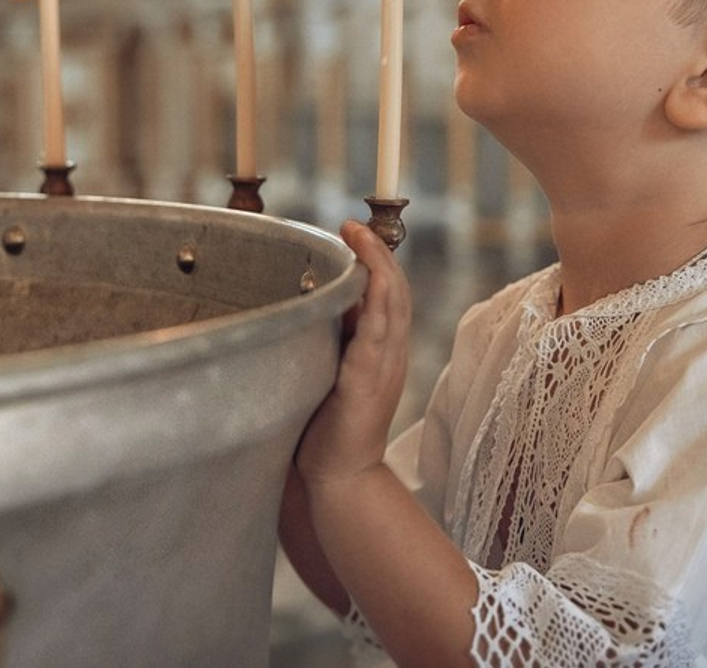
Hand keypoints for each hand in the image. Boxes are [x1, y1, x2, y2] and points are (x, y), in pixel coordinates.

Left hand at [295, 219, 411, 487]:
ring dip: (377, 263)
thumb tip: (309, 308)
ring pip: (393, 301)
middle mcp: (392, 353)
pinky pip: (380, 328)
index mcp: (384, 352)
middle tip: (354, 225)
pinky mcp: (369, 379)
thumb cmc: (327, 432)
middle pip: (397, 289)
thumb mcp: (331, 375)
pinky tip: (367, 274)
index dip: (378, 262)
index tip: (356, 235)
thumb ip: (330, 344)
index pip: (391, 296)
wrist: (339, 480)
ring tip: (358, 235)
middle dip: (378, 252)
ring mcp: (384, 365)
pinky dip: (377, 296)